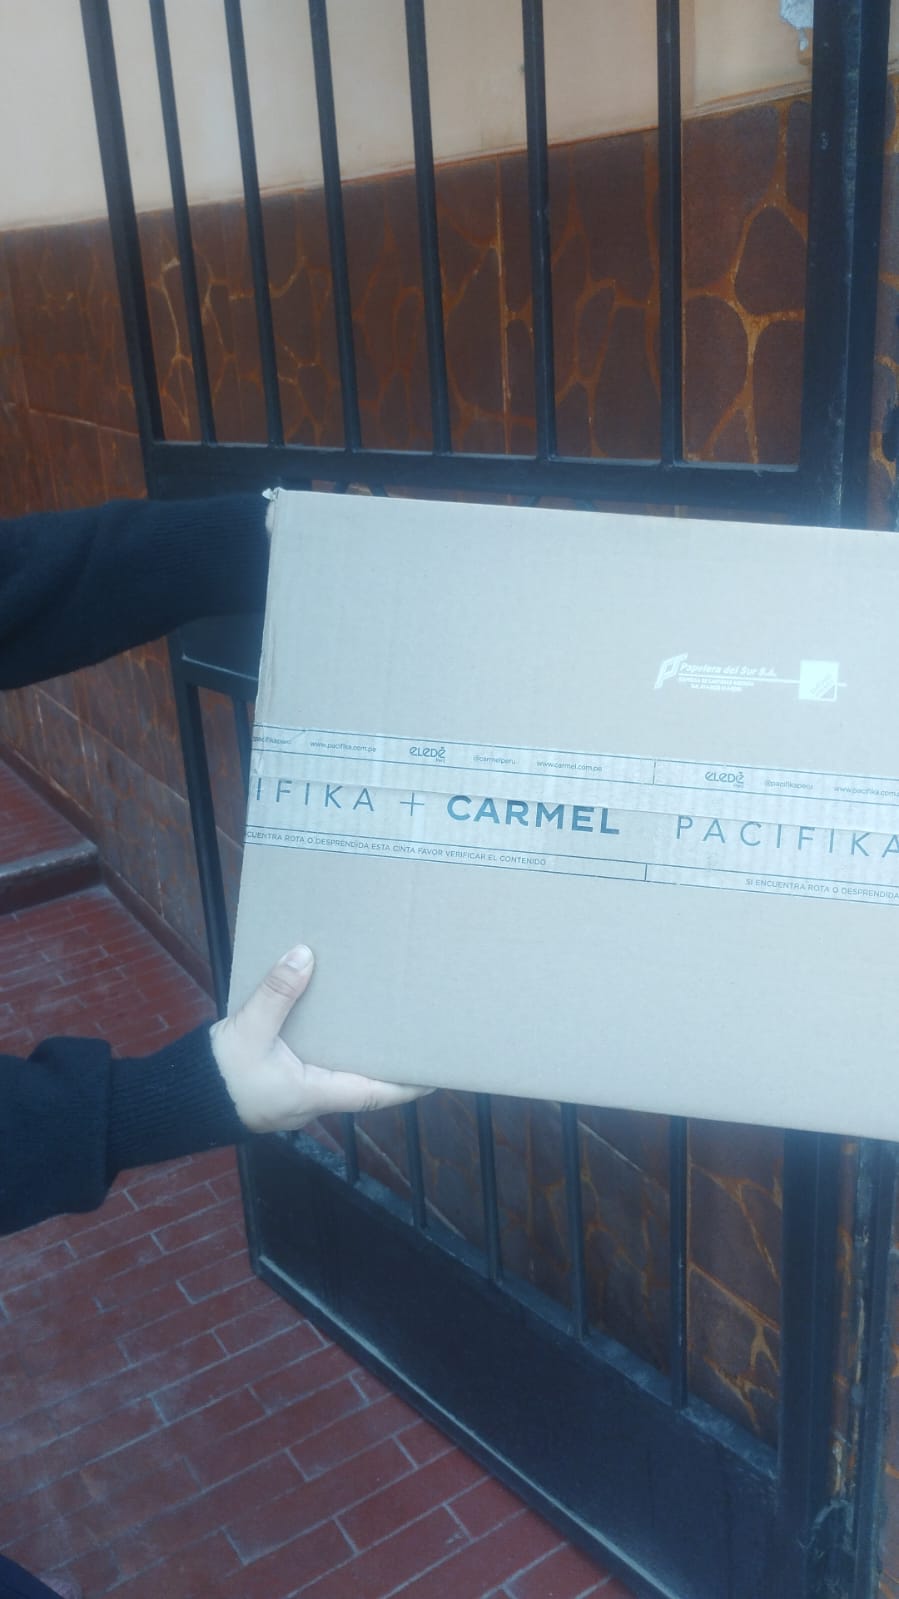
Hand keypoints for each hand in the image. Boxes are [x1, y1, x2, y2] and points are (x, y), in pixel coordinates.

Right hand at [210, 945, 426, 1132]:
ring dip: (360, 1051)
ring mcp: (297, 1092)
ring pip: (341, 1072)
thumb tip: (304, 956)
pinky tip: (333, 1019)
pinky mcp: (282, 1081)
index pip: (374, 1095)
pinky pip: (317, 1063)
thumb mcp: (248, 1030)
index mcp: (314, 1093)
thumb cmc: (218, 1076)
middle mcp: (313, 1098)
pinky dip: (332, 1044)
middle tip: (413, 1034)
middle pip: (364, 1083)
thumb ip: (275, 994)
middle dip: (389, 1062)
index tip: (437, 1072)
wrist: (179, 1099)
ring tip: (380, 1020)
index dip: (408, 1085)